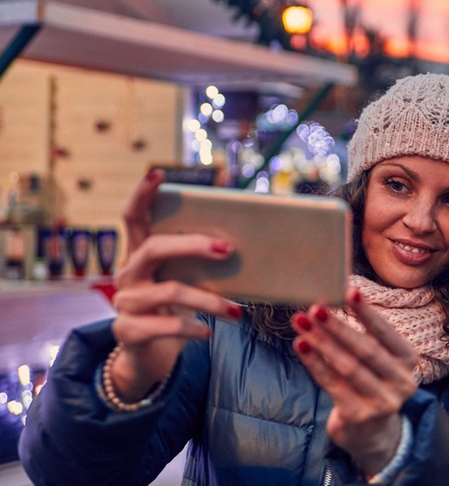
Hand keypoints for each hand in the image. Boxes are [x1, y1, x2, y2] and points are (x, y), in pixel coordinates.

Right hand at [108, 170, 241, 401]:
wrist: (149, 356)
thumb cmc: (173, 311)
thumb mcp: (184, 283)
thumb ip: (199, 265)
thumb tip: (241, 248)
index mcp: (140, 256)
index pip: (134, 218)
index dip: (142, 194)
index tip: (158, 173)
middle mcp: (127, 274)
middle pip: (155, 247)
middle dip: (193, 245)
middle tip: (228, 250)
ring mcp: (125, 303)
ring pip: (170, 292)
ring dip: (209, 300)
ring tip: (237, 312)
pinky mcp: (128, 331)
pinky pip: (166, 326)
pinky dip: (192, 327)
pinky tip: (208, 332)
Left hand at [291, 288, 418, 475]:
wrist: (372, 431)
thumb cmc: (370, 381)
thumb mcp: (377, 358)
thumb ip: (363, 334)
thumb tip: (332, 299)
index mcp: (408, 358)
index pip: (385, 332)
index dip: (367, 312)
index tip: (349, 291)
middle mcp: (402, 380)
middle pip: (365, 349)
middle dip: (337, 326)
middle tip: (315, 308)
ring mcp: (383, 401)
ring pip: (347, 367)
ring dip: (321, 343)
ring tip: (301, 324)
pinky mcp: (360, 415)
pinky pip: (333, 384)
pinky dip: (315, 363)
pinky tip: (301, 347)